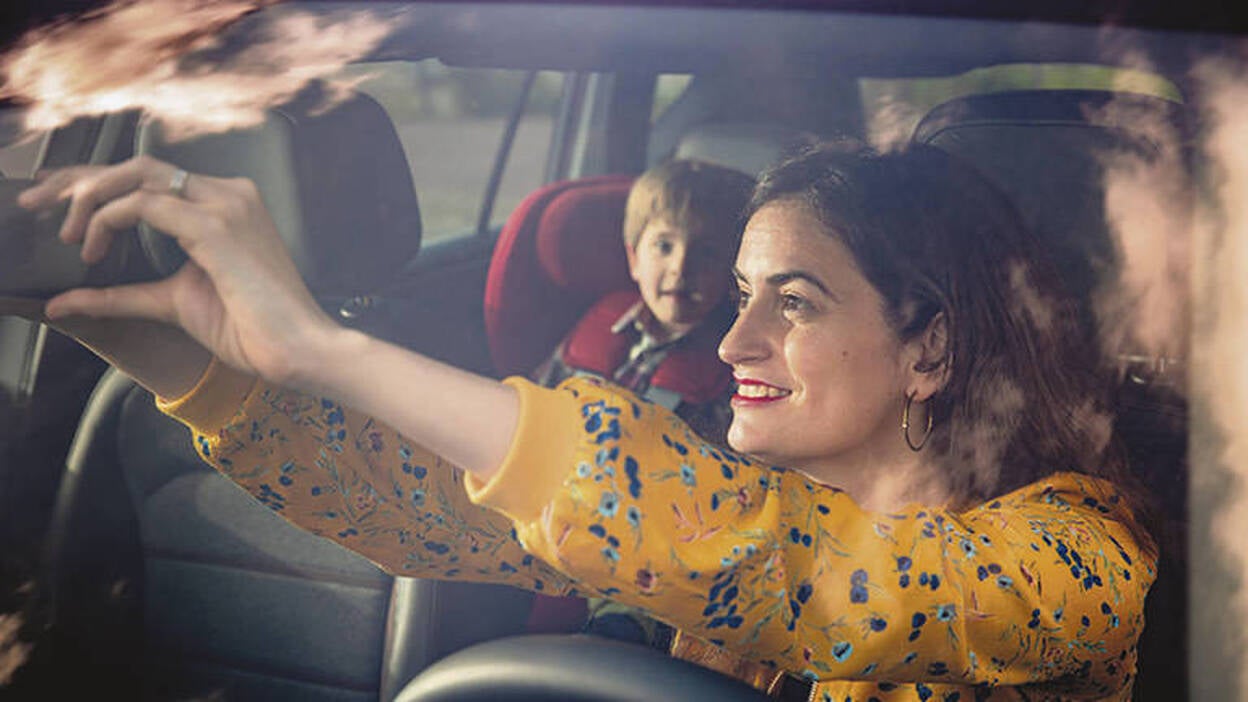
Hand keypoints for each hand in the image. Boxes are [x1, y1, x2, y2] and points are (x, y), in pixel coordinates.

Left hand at [18, 155, 341, 389]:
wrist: (298, 348)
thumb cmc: (253, 329)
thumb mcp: (173, 303)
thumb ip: (122, 295)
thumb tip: (63, 303)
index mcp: (226, 204)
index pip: (150, 178)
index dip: (96, 186)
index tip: (55, 208)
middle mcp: (228, 194)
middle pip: (137, 166)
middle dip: (79, 181)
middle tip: (37, 205)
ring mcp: (225, 206)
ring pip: (137, 176)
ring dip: (89, 199)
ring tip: (68, 235)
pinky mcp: (216, 227)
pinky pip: (144, 205)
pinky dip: (108, 221)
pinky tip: (93, 248)